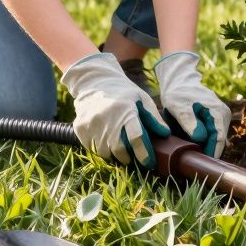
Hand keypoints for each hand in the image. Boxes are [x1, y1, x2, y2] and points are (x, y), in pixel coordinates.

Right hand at [61, 53, 170, 168]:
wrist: (94, 82)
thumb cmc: (123, 93)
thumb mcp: (141, 99)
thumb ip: (153, 117)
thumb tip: (165, 134)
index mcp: (125, 111)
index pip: (136, 138)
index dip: (144, 154)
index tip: (149, 163)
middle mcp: (107, 118)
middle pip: (120, 150)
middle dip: (129, 158)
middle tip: (133, 157)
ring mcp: (91, 124)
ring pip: (105, 152)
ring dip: (114, 155)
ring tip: (119, 148)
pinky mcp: (80, 128)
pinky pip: (93, 148)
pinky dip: (101, 149)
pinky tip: (105, 140)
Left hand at [155, 51, 231, 157]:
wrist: (179, 81)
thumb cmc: (178, 93)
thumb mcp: (179, 106)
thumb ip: (188, 121)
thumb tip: (199, 138)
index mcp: (218, 113)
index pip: (218, 140)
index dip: (210, 155)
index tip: (199, 166)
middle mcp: (224, 116)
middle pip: (217, 142)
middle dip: (205, 152)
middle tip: (190, 163)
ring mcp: (221, 118)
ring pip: (214, 140)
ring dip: (203, 147)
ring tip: (188, 155)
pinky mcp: (216, 120)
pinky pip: (211, 135)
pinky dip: (202, 141)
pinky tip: (190, 146)